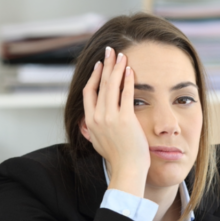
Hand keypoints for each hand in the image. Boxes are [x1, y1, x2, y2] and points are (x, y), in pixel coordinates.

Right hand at [81, 46, 149, 196]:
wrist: (127, 169)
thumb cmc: (118, 158)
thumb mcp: (99, 143)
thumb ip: (94, 130)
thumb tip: (89, 125)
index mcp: (90, 122)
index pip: (88, 93)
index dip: (93, 77)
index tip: (99, 65)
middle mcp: (97, 117)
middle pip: (100, 85)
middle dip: (106, 65)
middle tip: (111, 51)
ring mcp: (110, 118)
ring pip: (111, 86)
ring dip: (116, 68)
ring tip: (121, 55)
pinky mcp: (125, 119)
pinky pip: (126, 95)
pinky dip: (128, 81)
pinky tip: (131, 71)